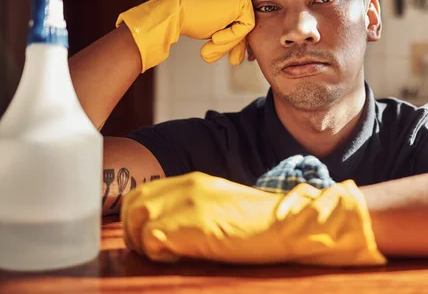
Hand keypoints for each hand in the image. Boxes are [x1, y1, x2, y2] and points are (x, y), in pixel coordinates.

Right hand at [116, 0, 254, 71]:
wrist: (175, 13)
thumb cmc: (192, 20)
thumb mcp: (218, 28)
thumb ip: (234, 35)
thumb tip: (249, 55)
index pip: (243, 18)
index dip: (240, 39)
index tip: (235, 56)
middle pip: (247, 22)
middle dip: (240, 44)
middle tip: (233, 61)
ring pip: (248, 26)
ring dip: (231, 42)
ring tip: (211, 45)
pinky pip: (247, 26)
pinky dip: (231, 37)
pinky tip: (214, 37)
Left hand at [121, 171, 385, 265]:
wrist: (284, 225)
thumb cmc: (259, 223)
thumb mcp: (222, 205)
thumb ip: (194, 206)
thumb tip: (168, 225)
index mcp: (194, 180)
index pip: (145, 191)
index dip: (139, 216)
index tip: (148, 236)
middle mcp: (187, 186)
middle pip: (134, 202)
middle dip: (133, 228)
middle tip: (152, 249)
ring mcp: (187, 203)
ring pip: (136, 219)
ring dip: (143, 241)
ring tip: (168, 254)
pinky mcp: (190, 225)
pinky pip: (151, 239)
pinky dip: (158, 253)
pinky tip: (179, 257)